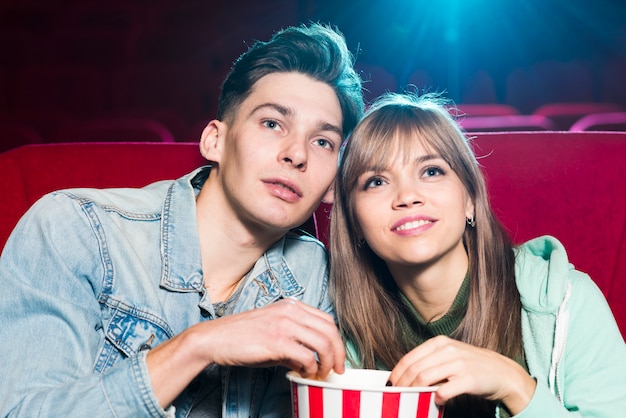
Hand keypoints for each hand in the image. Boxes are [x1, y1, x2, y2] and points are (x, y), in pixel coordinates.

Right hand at [147, 298, 344, 407]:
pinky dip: (311, 368)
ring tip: (322, 374)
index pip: (327, 320)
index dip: (337, 341)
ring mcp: (284, 324)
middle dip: (339, 353)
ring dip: (328, 362)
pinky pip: (306, 356)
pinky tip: (304, 374)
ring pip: (323, 342)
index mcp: (291, 306)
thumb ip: (294, 343)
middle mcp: (290, 311)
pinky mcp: (276, 341)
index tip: (337, 358)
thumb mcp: (272, 332)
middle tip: (337, 370)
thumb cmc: (241, 338)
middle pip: (330, 330)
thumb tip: (310, 361)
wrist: (214, 339)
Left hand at [388, 336, 535, 414]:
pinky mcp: (469, 379)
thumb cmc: (471, 366)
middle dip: (402, 384)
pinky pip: (445, 390)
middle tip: (397, 395)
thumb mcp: (449, 356)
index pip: (410, 358)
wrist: (502, 372)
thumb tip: (405, 375)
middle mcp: (448, 350)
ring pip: (425, 378)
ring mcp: (459, 364)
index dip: (397, 373)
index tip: (390, 384)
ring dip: (414, 391)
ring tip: (410, 399)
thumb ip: (430, 361)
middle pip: (415, 369)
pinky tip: (436, 401)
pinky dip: (436, 397)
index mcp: (439, 342)